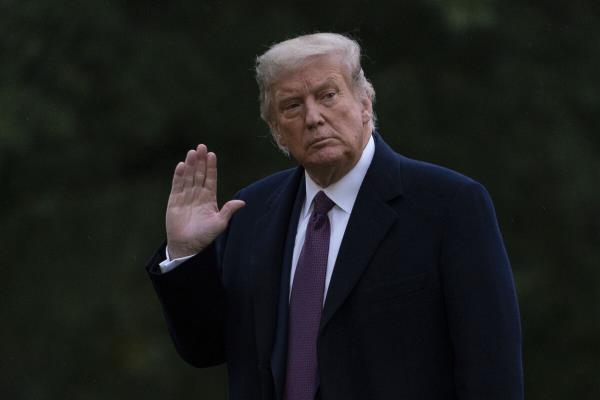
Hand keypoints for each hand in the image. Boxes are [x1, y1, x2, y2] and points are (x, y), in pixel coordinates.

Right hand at [165, 144, 244, 258]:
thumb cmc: (204, 236)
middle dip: (200, 161)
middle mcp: (197, 194)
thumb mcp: (219, 223)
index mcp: (209, 198)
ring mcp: (185, 196)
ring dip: (190, 165)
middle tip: (201, 146)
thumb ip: (228, 211)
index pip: (210, 179)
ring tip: (192, 152)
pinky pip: (177, 185)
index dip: (211, 167)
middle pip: (199, 174)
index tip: (212, 154)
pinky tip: (182, 165)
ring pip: (188, 177)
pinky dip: (179, 176)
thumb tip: (242, 202)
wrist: (187, 246)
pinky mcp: (174, 201)